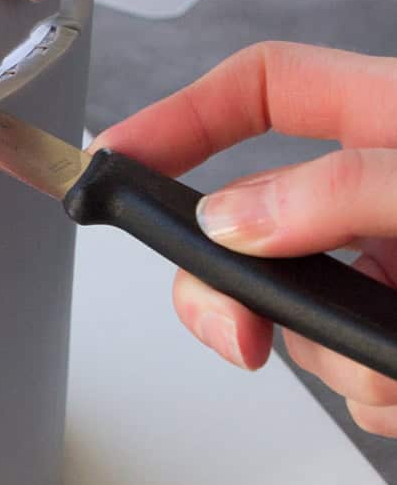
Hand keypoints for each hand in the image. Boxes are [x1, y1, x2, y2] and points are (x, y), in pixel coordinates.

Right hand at [96, 43, 396, 436]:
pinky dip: (376, 396)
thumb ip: (342, 189)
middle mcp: (381, 196)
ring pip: (299, 317)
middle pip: (250, 225)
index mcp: (391, 121)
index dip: (182, 114)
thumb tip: (231, 220)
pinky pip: (349, 377)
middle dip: (234, 292)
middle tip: (241, 335)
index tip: (116, 159)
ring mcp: (392, 271)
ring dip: (334, 362)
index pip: (263, 88)